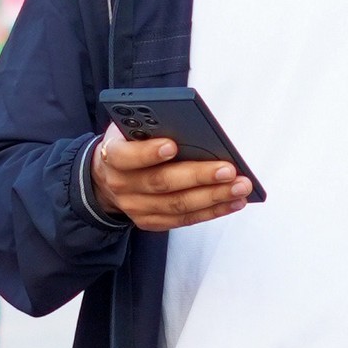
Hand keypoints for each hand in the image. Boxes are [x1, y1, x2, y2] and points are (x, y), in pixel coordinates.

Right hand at [90, 126, 253, 230]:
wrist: (107, 176)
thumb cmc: (130, 143)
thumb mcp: (131, 127)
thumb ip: (152, 126)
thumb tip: (195, 128)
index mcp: (112, 155)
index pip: (126, 156)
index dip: (148, 152)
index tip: (172, 145)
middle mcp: (121, 185)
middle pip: (161, 183)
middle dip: (198, 176)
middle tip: (229, 170)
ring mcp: (135, 207)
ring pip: (177, 205)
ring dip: (213, 197)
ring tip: (240, 187)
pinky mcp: (150, 222)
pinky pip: (184, 220)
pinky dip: (212, 211)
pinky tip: (233, 201)